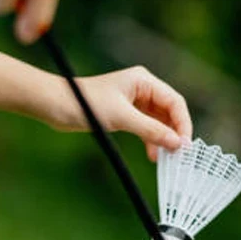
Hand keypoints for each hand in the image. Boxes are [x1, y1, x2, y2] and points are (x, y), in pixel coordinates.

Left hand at [54, 67, 192, 161]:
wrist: (56, 105)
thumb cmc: (85, 103)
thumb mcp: (122, 118)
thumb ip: (151, 130)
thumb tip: (176, 143)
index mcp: (144, 81)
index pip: (175, 102)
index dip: (183, 124)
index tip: (184, 145)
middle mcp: (142, 89)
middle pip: (170, 112)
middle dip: (175, 133)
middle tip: (179, 155)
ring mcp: (134, 101)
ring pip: (159, 122)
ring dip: (164, 139)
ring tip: (167, 158)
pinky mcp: (126, 114)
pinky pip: (146, 128)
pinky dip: (151, 140)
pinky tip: (153, 155)